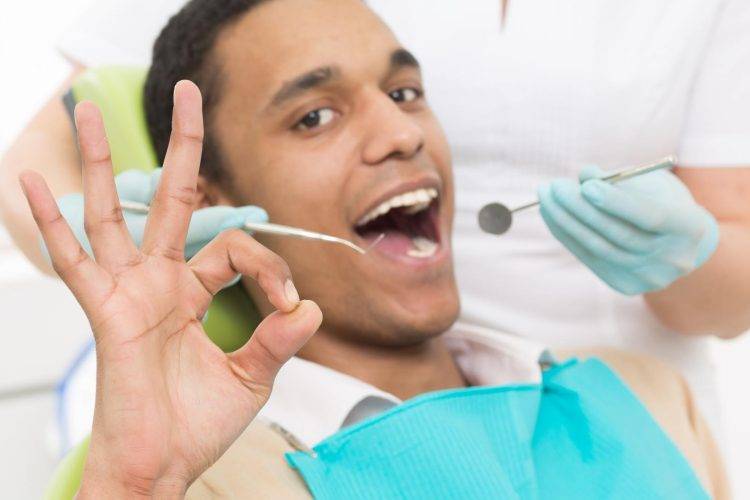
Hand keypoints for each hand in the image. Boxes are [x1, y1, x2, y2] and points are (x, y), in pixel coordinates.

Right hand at [20, 81, 321, 497]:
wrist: (163, 466)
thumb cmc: (198, 424)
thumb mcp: (252, 375)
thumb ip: (279, 339)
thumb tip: (312, 308)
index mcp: (194, 291)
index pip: (236, 245)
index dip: (271, 268)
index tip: (291, 308)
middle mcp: (160, 282)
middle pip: (171, 198)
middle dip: (181, 146)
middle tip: (187, 92)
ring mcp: (128, 293)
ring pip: (112, 213)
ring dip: (98, 162)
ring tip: (82, 108)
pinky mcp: (105, 313)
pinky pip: (74, 261)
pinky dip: (51, 223)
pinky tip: (29, 181)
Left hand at [538, 165, 718, 294]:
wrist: (676, 244)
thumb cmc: (661, 202)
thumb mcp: (649, 183)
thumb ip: (620, 180)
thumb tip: (584, 175)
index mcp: (689, 228)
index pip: (651, 216)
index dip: (616, 201)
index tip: (586, 184)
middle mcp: (673, 258)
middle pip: (619, 234)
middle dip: (581, 209)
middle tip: (554, 186)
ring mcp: (649, 277)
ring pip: (600, 247)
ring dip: (566, 221)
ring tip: (546, 198)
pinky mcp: (625, 285)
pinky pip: (590, 257)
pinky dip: (567, 236)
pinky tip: (551, 216)